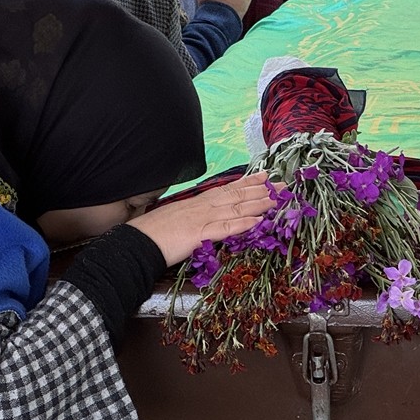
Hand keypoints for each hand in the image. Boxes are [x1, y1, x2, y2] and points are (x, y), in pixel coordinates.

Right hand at [128, 171, 272, 265]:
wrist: (136, 243)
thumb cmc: (153, 235)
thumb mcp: (176, 220)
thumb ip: (193, 218)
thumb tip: (205, 220)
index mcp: (196, 204)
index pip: (227, 190)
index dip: (247, 183)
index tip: (265, 176)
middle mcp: (201, 207)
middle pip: (236, 196)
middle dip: (261, 190)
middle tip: (283, 185)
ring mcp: (200, 219)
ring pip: (235, 208)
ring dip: (258, 203)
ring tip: (278, 199)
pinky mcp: (198, 234)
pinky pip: (224, 228)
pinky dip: (242, 223)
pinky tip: (257, 220)